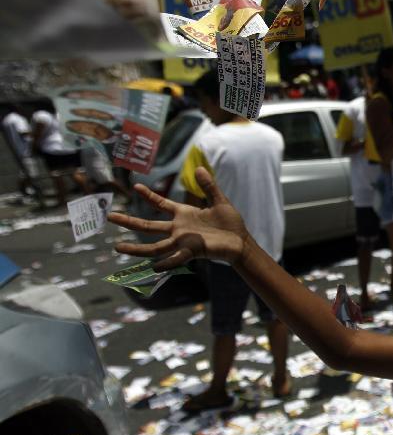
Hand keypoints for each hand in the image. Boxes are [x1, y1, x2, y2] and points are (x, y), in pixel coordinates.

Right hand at [107, 168, 250, 270]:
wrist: (240, 241)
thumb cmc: (230, 223)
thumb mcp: (219, 201)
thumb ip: (208, 186)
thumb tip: (200, 168)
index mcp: (184, 214)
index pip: (161, 204)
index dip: (149, 196)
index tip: (135, 187)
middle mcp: (179, 229)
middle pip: (149, 226)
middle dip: (129, 222)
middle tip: (110, 217)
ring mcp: (183, 242)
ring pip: (155, 246)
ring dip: (137, 248)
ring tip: (118, 247)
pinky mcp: (192, 252)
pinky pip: (176, 258)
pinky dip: (166, 263)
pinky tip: (153, 267)